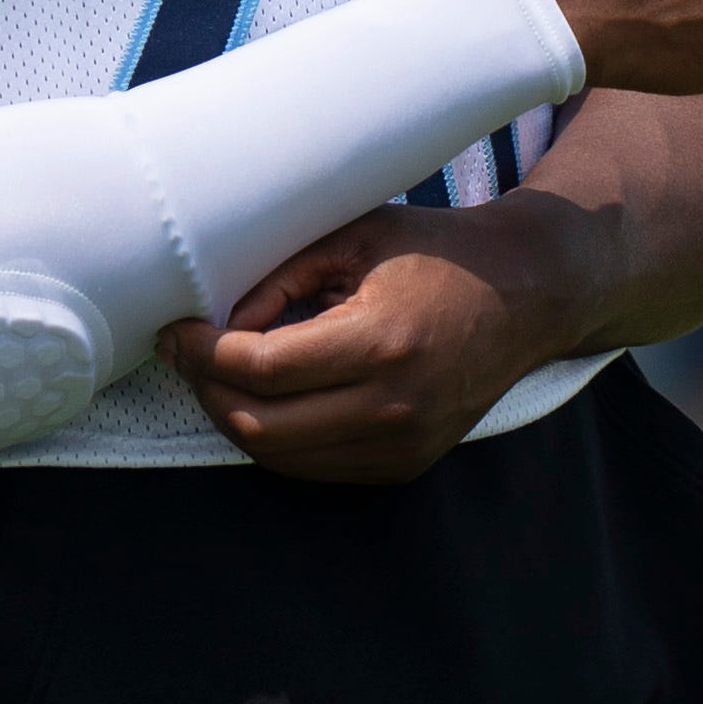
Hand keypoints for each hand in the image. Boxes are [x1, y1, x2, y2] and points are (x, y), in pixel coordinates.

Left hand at [160, 202, 581, 483]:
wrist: (525, 294)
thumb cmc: (434, 253)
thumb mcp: (352, 237)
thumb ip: (278, 278)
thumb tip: (218, 323)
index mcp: (382, 342)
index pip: (261, 369)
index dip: (202, 352)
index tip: (177, 330)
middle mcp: (395, 405)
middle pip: (259, 426)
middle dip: (206, 390)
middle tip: (188, 354)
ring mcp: (404, 443)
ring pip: (280, 457)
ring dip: (235, 418)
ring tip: (220, 374)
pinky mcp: (407, 462)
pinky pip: (315, 466)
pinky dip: (277, 438)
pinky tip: (266, 397)